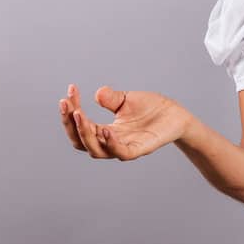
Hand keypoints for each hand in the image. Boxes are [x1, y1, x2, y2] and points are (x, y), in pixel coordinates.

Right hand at [58, 84, 192, 159]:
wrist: (176, 114)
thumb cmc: (151, 107)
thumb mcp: (127, 99)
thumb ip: (112, 99)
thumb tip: (97, 94)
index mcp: (104, 131)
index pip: (80, 126)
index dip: (71, 111)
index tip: (70, 91)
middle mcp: (111, 142)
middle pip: (81, 141)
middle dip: (70, 124)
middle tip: (67, 105)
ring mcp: (124, 147)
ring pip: (96, 150)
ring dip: (85, 134)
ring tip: (79, 114)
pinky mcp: (140, 150)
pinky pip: (122, 153)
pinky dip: (111, 144)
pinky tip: (106, 130)